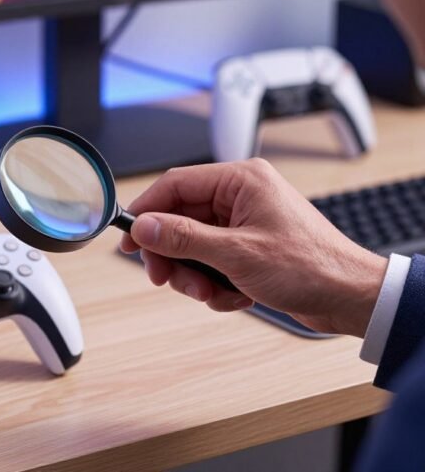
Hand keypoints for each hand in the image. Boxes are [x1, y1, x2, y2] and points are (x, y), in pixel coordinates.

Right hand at [119, 158, 386, 336]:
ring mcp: (244, 222)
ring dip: (194, 274)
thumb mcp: (236, 253)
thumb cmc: (311, 267)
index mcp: (241, 180)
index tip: (128, 239)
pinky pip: (211, 261)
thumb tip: (143, 227)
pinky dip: (215, 283)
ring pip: (192, 244)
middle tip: (164, 279)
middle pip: (179, 218)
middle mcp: (241, 196)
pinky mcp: (248, 247)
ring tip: (210, 293)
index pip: (175, 185)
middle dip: (172, 254)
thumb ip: (183, 238)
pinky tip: (234, 297)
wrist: (351, 298)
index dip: (146, 211)